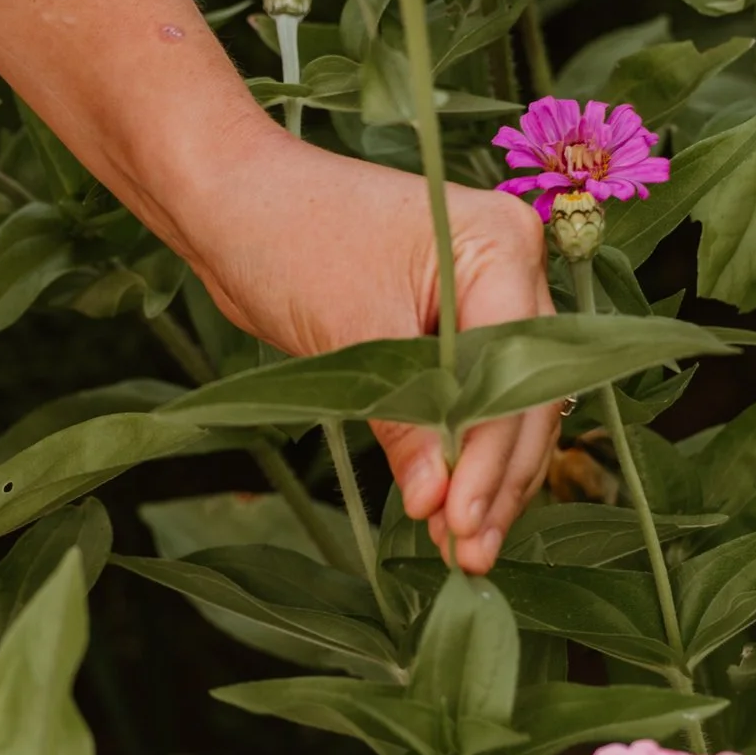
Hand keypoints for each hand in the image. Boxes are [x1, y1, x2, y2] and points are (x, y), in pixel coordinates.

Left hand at [181, 127, 553, 576]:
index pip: (516, 370)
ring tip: (461, 551)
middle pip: (525, 394)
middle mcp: (511, 267)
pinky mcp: (452, 327)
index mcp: (501, 243)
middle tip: (469, 554)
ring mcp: (487, 297)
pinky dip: (460, 454)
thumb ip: (406, 421)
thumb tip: (439, 507)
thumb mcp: (351, 333)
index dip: (492, 454)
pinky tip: (448, 512)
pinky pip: (473, 401)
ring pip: (508, 407)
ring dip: (486, 479)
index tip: (461, 523)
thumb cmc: (285, 236)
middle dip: (497, 479)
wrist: (229, 200)